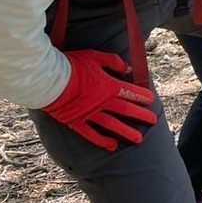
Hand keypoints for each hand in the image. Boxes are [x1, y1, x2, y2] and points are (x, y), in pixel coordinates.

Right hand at [44, 50, 158, 151]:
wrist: (48, 79)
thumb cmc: (72, 65)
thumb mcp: (95, 56)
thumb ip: (113, 62)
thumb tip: (128, 68)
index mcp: (109, 86)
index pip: (131, 92)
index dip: (143, 96)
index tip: (151, 100)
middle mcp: (102, 102)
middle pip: (126, 110)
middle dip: (141, 116)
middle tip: (153, 122)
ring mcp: (90, 114)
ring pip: (112, 125)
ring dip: (126, 132)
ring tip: (138, 139)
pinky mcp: (76, 122)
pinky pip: (91, 134)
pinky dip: (102, 141)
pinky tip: (112, 146)